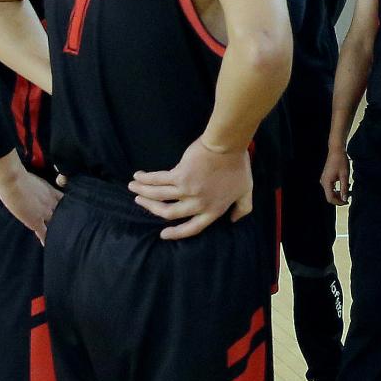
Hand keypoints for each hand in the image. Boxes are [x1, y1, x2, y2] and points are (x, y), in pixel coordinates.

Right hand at [0, 153, 62, 244]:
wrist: (13, 179)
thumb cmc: (20, 176)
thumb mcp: (36, 179)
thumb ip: (39, 187)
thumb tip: (35, 189)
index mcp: (52, 192)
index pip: (64, 202)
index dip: (67, 208)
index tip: (71, 212)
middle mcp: (52, 203)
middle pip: (63, 214)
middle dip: (66, 220)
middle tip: (72, 228)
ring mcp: (45, 212)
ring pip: (55, 224)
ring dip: (57, 230)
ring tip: (63, 239)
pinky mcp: (35, 220)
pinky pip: (43, 232)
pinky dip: (45, 240)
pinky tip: (48, 245)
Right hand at [128, 139, 252, 240]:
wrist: (228, 146)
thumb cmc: (238, 166)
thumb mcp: (247, 191)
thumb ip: (243, 208)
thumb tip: (234, 220)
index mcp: (213, 210)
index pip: (192, 228)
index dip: (177, 233)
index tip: (163, 234)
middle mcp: (198, 204)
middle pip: (169, 213)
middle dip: (152, 208)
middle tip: (141, 202)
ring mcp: (187, 190)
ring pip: (158, 196)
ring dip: (143, 192)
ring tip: (133, 187)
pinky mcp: (179, 175)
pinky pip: (157, 180)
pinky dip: (146, 179)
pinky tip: (138, 176)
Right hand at [320, 147, 351, 205]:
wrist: (336, 151)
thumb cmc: (340, 161)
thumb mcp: (344, 176)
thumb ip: (344, 188)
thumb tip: (344, 199)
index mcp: (326, 182)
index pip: (330, 198)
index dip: (338, 202)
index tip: (346, 202)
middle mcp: (323, 182)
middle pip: (329, 196)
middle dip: (339, 199)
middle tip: (348, 199)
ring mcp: (324, 180)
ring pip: (330, 192)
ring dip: (338, 194)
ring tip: (347, 192)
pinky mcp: (326, 178)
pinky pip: (330, 187)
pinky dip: (337, 189)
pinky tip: (344, 187)